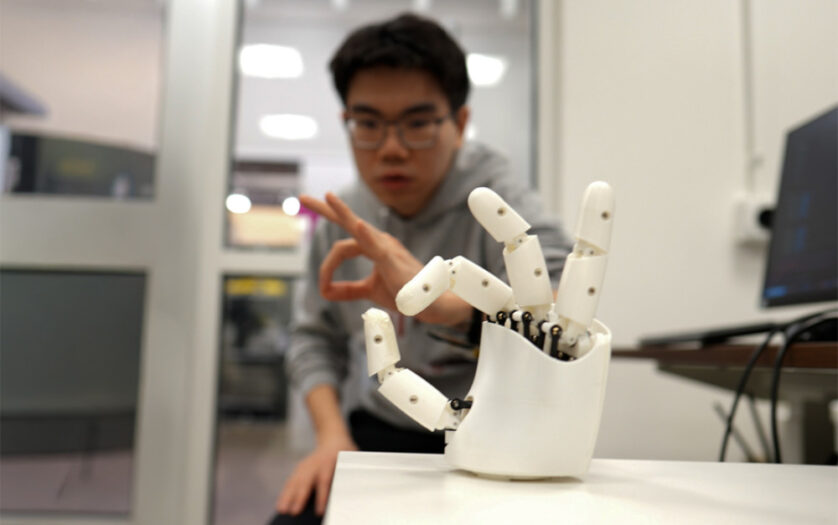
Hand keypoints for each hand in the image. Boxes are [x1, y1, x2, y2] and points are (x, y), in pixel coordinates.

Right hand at [275, 434, 357, 515]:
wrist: (332, 437)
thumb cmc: (344, 452)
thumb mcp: (351, 459)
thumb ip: (349, 473)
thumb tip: (350, 491)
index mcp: (330, 462)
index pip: (325, 481)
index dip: (322, 497)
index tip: (319, 512)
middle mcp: (315, 464)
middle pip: (306, 482)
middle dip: (299, 498)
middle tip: (294, 513)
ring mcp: (306, 465)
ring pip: (295, 481)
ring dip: (287, 496)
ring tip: (282, 510)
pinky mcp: (300, 468)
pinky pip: (291, 481)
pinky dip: (285, 493)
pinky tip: (281, 504)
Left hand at [300, 192, 471, 325]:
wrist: (431, 303)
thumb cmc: (406, 291)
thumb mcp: (370, 290)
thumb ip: (349, 289)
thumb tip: (325, 292)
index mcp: (373, 247)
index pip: (343, 246)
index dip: (327, 268)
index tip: (322, 289)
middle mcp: (379, 241)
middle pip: (348, 221)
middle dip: (325, 209)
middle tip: (303, 198)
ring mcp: (387, 248)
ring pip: (359, 227)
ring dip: (342, 212)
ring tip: (326, 197)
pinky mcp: (394, 260)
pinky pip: (377, 245)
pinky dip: (366, 234)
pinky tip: (357, 225)